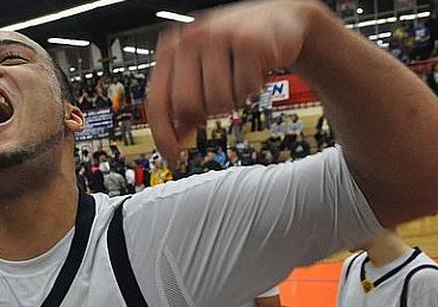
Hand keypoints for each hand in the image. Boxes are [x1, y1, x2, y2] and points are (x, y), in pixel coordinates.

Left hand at [146, 0, 317, 157]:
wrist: (280, 18)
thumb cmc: (234, 47)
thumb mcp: (203, 70)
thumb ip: (186, 100)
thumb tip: (175, 138)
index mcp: (171, 49)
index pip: (157, 100)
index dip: (162, 133)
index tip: (173, 156)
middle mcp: (190, 40)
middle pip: (187, 106)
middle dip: (206, 112)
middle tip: (221, 97)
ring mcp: (218, 38)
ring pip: (218, 100)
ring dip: (233, 98)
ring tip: (239, 76)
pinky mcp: (247, 41)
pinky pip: (245, 89)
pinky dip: (252, 87)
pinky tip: (255, 69)